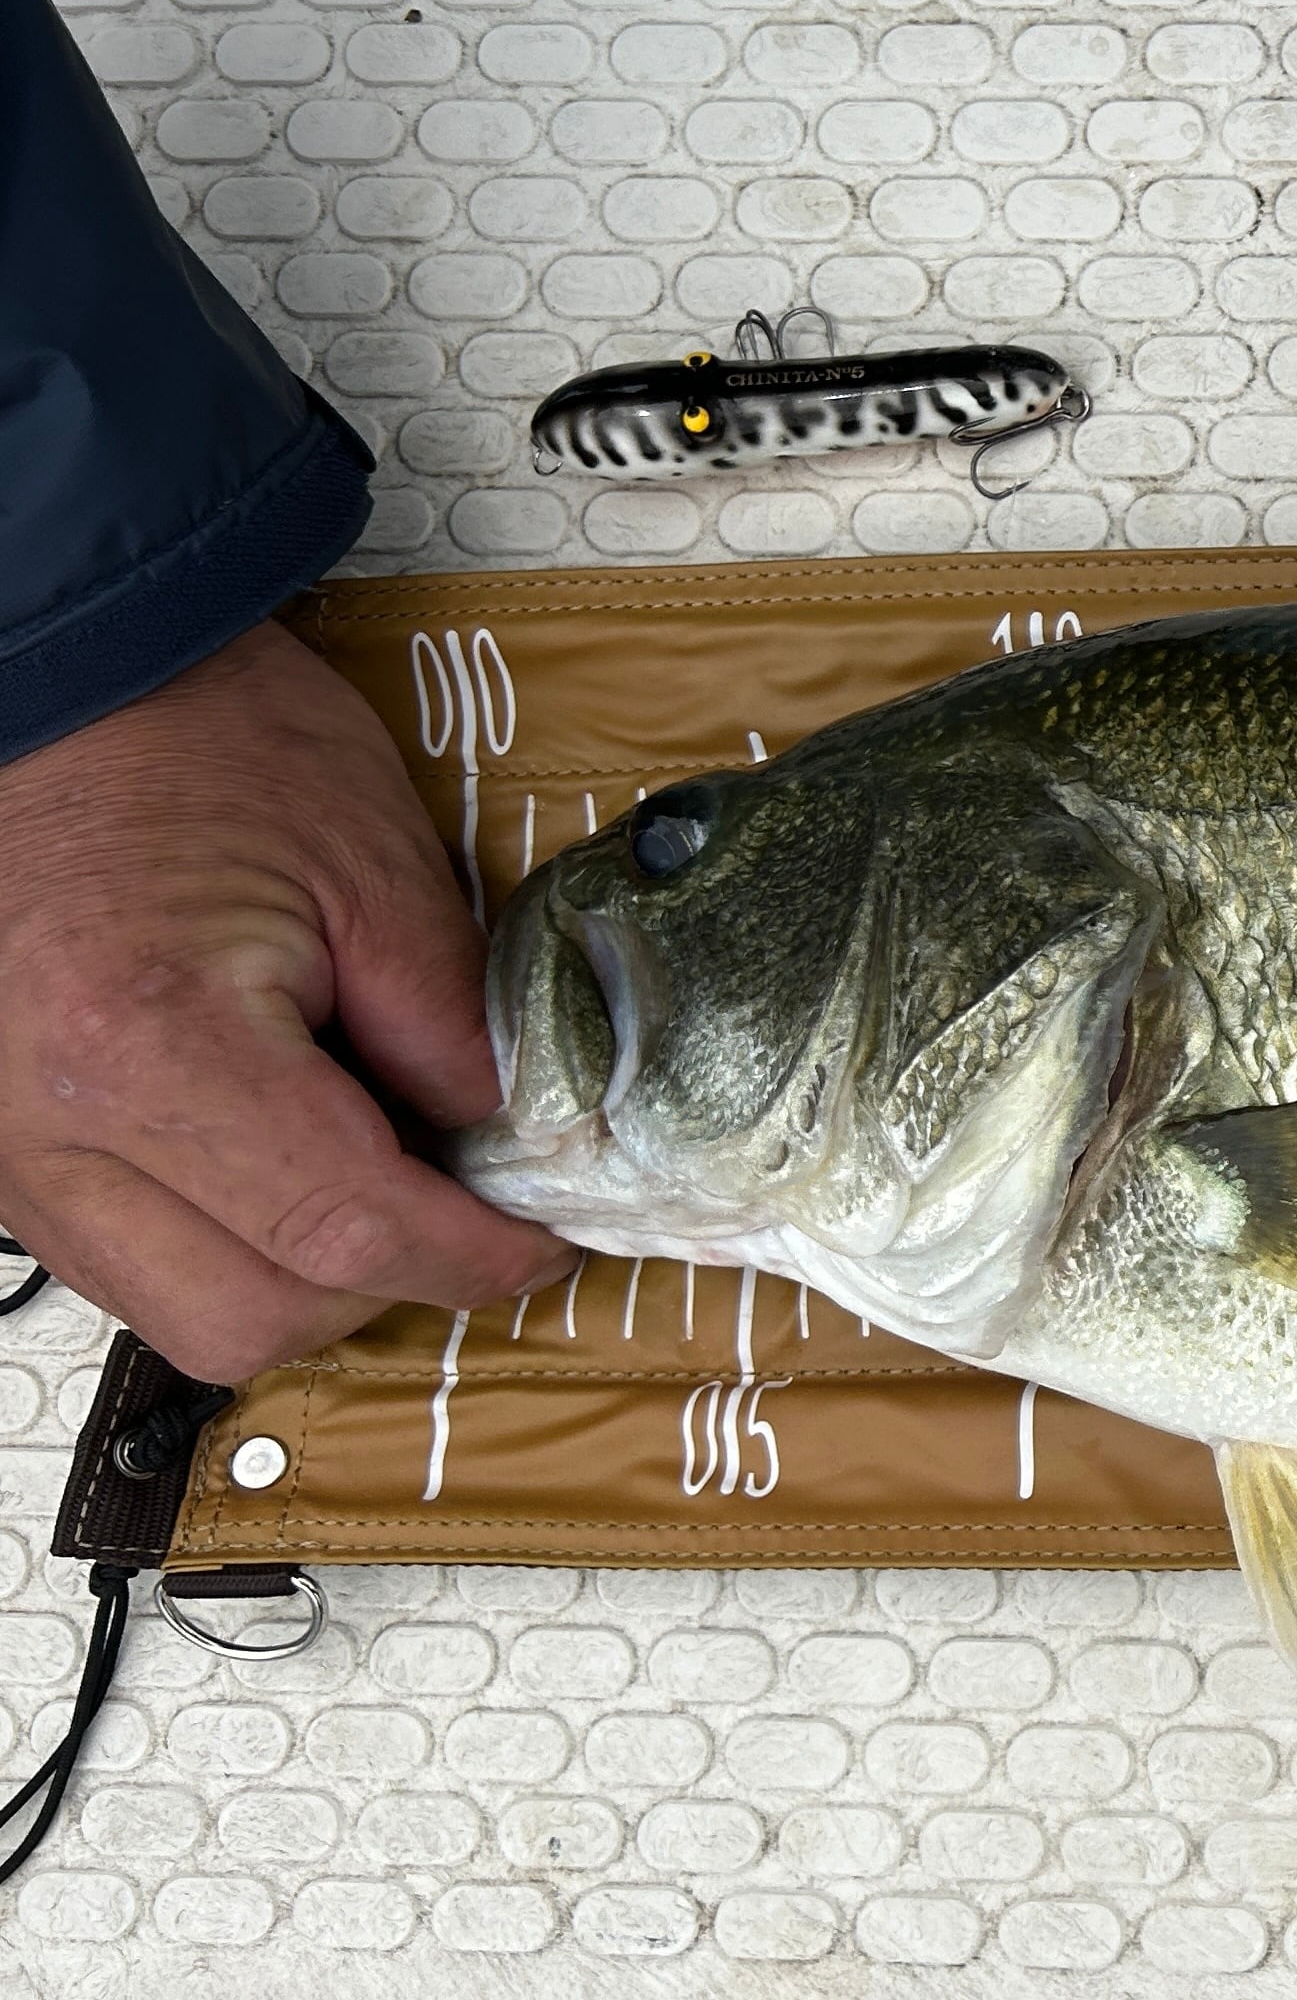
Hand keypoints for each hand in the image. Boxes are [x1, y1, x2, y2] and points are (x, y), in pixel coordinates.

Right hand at [0, 623, 569, 1380]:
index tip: (539, 1247)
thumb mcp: (372, 865)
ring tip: (370, 1179)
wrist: (51, 685)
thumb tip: (501, 1139)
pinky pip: (126, 1257)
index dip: (468, 1258)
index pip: (343, 1228)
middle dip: (382, 1285)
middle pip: (252, 1315)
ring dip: (299, 1278)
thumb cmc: (197, 745)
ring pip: (180, 1312)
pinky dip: (223, 1242)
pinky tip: (280, 1165)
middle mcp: (51, 1127)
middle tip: (464, 1212)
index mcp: (149, 1047)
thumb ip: (451, 1025)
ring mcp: (8, 1152)